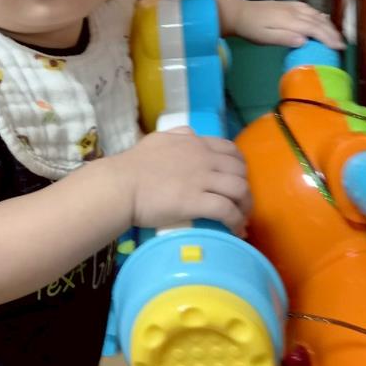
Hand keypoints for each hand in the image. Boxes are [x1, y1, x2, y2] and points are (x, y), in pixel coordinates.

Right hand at [114, 128, 250, 235]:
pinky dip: (235, 221)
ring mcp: (201, 179)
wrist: (120, 184)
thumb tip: (190, 136)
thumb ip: (179, 135)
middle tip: (240, 204)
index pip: (231, 150)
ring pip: (240, 189)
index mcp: (195, 143)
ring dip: (245, 206)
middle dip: (245, 188)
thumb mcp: (159, 139)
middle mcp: (203, 158)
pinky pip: (227, 210)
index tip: (236, 180)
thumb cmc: (133, 165)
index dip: (240, 167)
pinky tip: (235, 230)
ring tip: (241, 220)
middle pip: (240, 171)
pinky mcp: (196, 201)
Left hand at [228, 0, 343, 49]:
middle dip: (333, 33)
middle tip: (343, 45)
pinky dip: (320, 16)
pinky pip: (310, 9)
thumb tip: (304, 41)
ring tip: (337, 36)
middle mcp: (295, 11)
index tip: (339, 48)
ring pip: (316, 14)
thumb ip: (284, 39)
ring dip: (329, 25)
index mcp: (289, 20)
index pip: (314, 29)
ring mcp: (293, 6)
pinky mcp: (290, 4)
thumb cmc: (251, 29)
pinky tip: (324, 20)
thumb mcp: (264, 38)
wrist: (239, 12)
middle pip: (319, 21)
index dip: (328, 38)